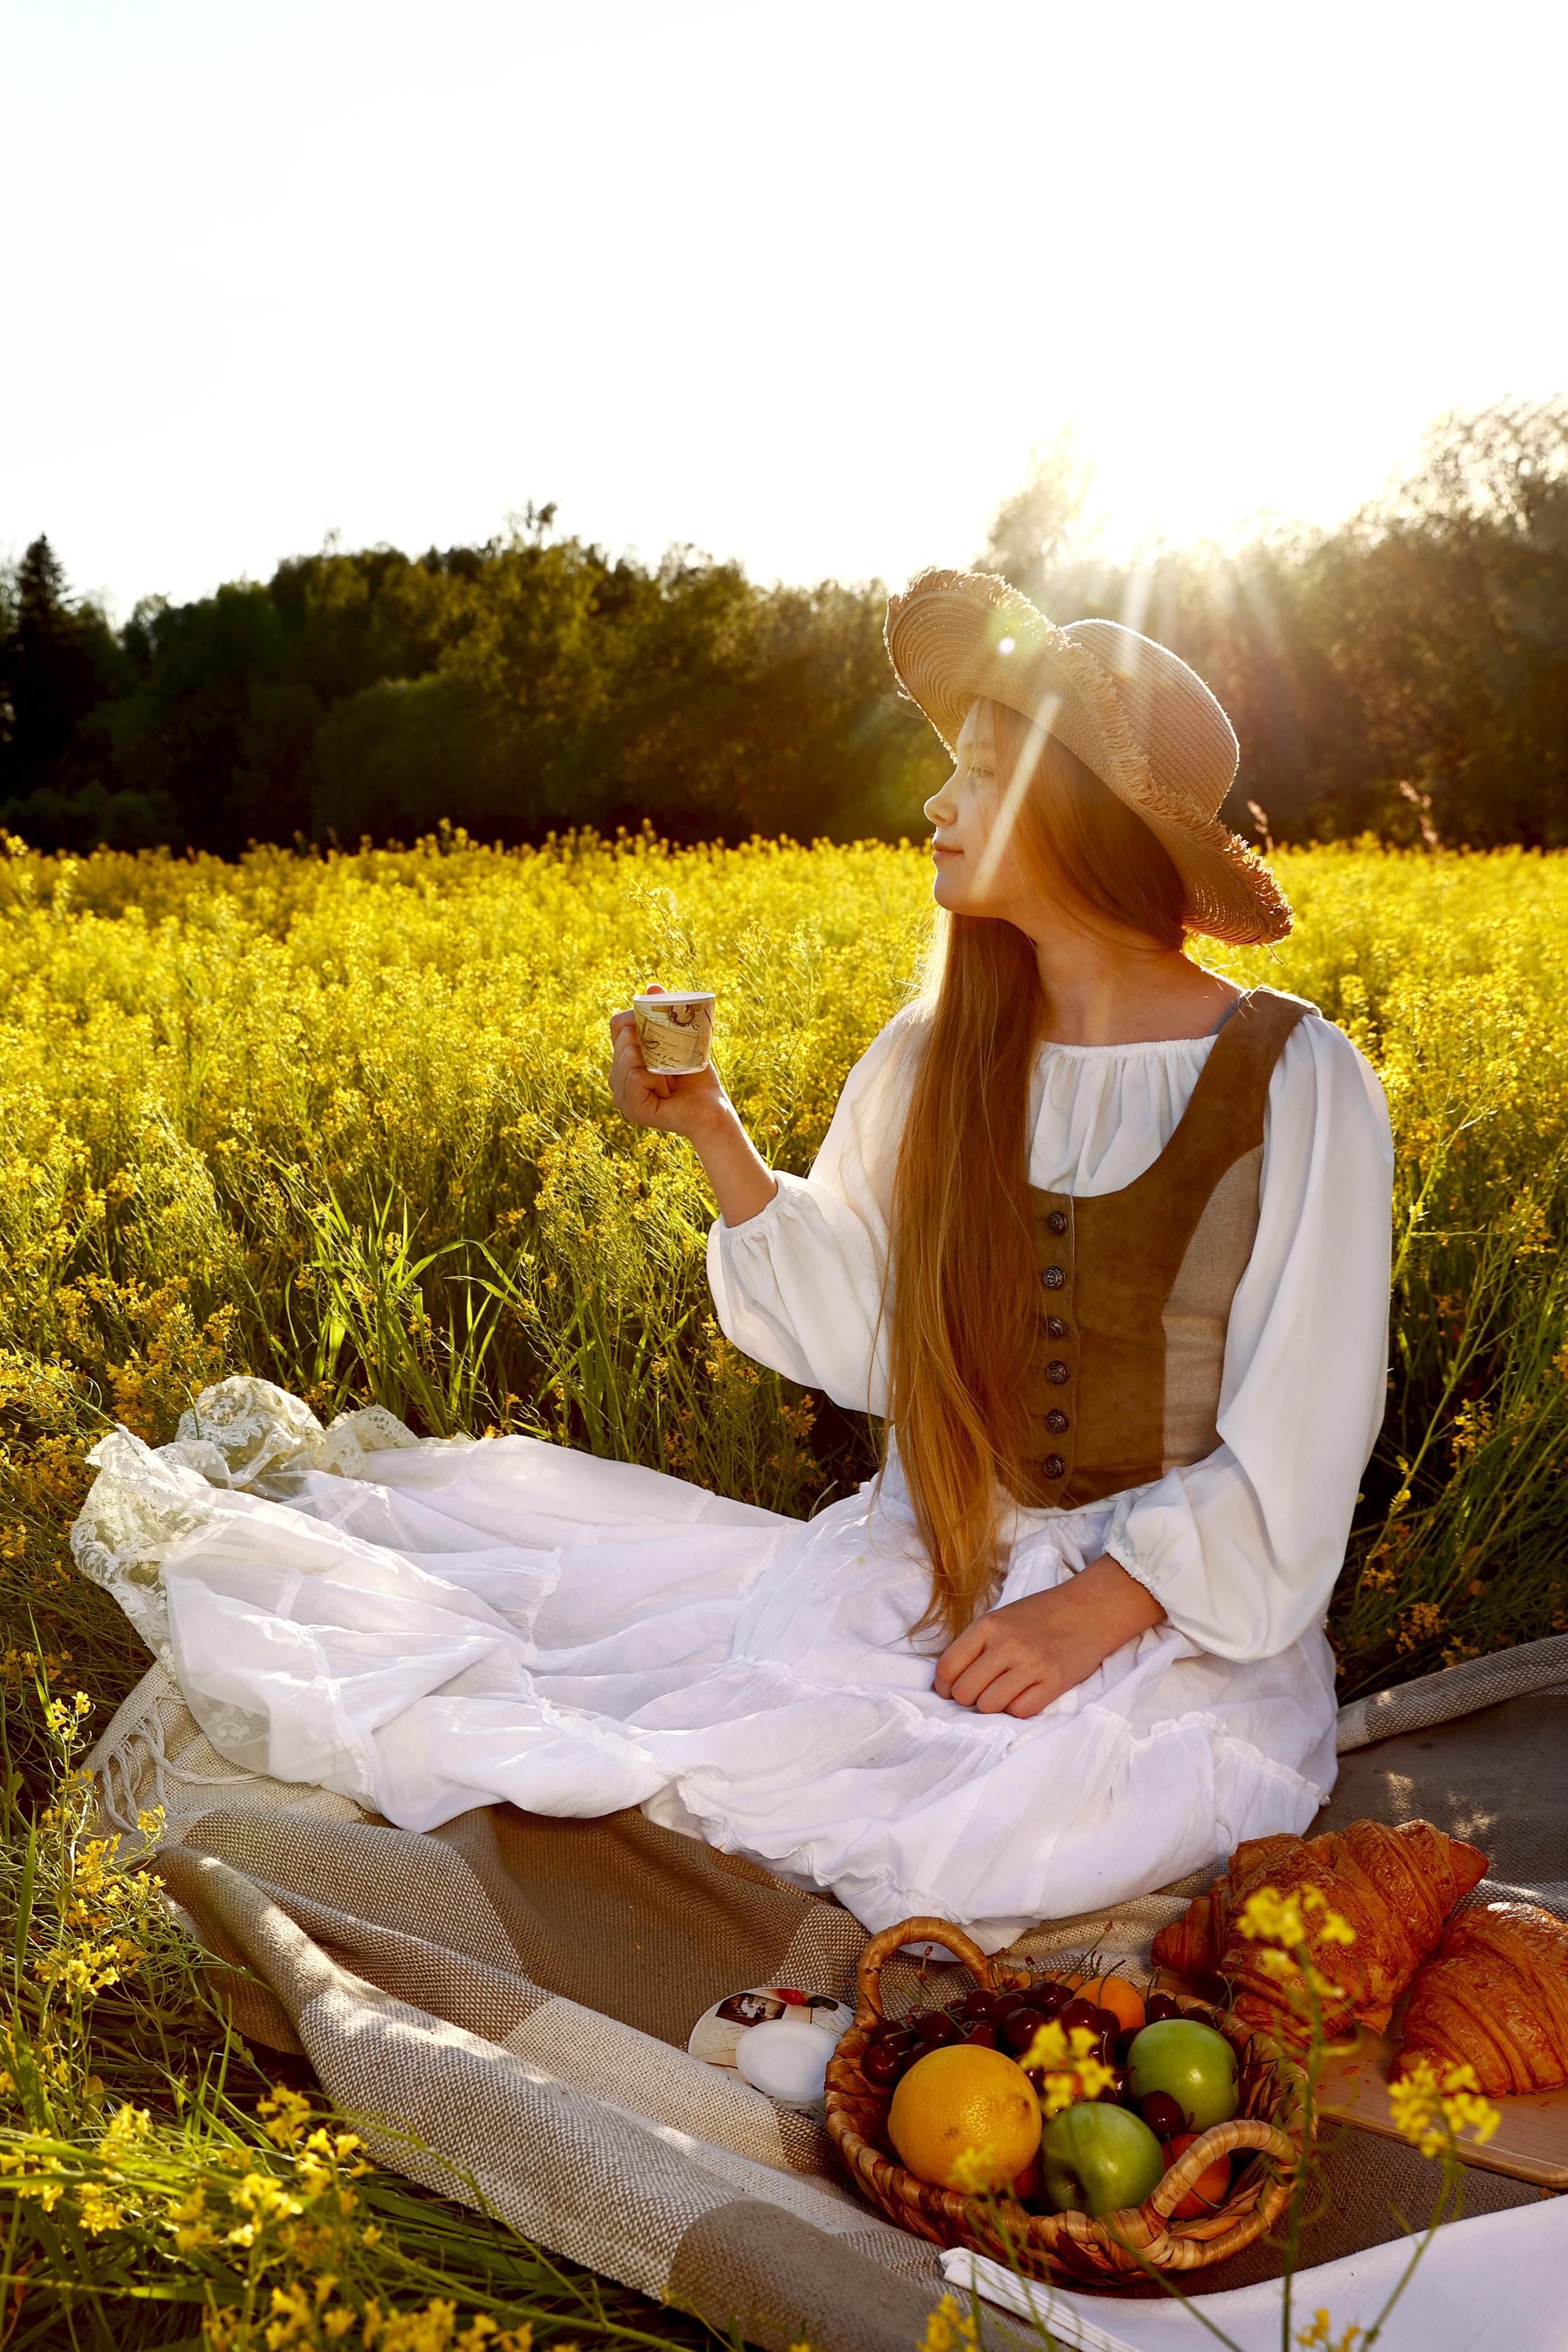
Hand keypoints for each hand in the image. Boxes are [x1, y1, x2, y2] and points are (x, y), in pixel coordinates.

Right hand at [608, 1007, 729, 1140]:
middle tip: (669, 1060)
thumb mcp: (681, 1039)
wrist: (714, 1108)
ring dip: (654, 1060)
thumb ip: (665, 1014)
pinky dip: (652, 1077)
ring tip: (667, 1077)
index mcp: (624, 1060)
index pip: (617, 1025)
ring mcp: (622, 1096)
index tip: (661, 1026)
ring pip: (626, 1057)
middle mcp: (618, 1078)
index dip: (637, 1017)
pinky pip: (633, 1077)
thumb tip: (651, 986)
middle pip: (622, 1038)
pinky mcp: (632, 1110)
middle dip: (649, 1039)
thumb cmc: (697, 1076)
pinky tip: (664, 1089)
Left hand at [932, 1556, 1165, 1718]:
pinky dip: (1017, 1708)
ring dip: (992, 1705)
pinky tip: (1024, 1694)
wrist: (1089, 1609)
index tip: (948, 1691)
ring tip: (1003, 1693)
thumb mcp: (1001, 1618)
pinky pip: (1020, 1711)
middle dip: (967, 1698)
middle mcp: (1007, 1644)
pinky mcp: (1055, 1682)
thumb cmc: (1041, 1615)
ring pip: (989, 1706)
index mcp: (988, 1625)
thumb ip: (976, 1645)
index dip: (943, 1687)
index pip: (947, 1667)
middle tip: (979, 1693)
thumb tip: (947, 1683)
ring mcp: (1032, 1664)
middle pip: (965, 1692)